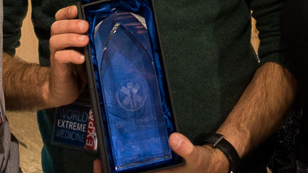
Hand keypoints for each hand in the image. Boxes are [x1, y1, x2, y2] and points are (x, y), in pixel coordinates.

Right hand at [45, 4, 88, 106]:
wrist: (64, 90)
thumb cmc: (79, 68)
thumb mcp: (87, 50)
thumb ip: (92, 39)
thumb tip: (111, 27)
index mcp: (64, 34)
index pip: (60, 18)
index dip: (66, 12)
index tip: (77, 10)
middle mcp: (58, 42)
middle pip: (56, 26)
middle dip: (71, 24)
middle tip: (85, 26)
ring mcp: (55, 54)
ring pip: (56, 40)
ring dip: (70, 38)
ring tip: (85, 40)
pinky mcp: (57, 68)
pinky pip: (59, 58)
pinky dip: (70, 56)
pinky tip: (81, 58)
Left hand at [88, 132, 228, 172]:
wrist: (210, 166)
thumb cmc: (201, 165)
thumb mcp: (196, 157)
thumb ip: (186, 149)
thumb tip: (174, 138)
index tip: (99, 164)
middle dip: (109, 170)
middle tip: (98, 156)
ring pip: (130, 172)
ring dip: (117, 166)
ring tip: (106, 150)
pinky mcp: (154, 168)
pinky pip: (137, 166)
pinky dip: (127, 161)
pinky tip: (121, 149)